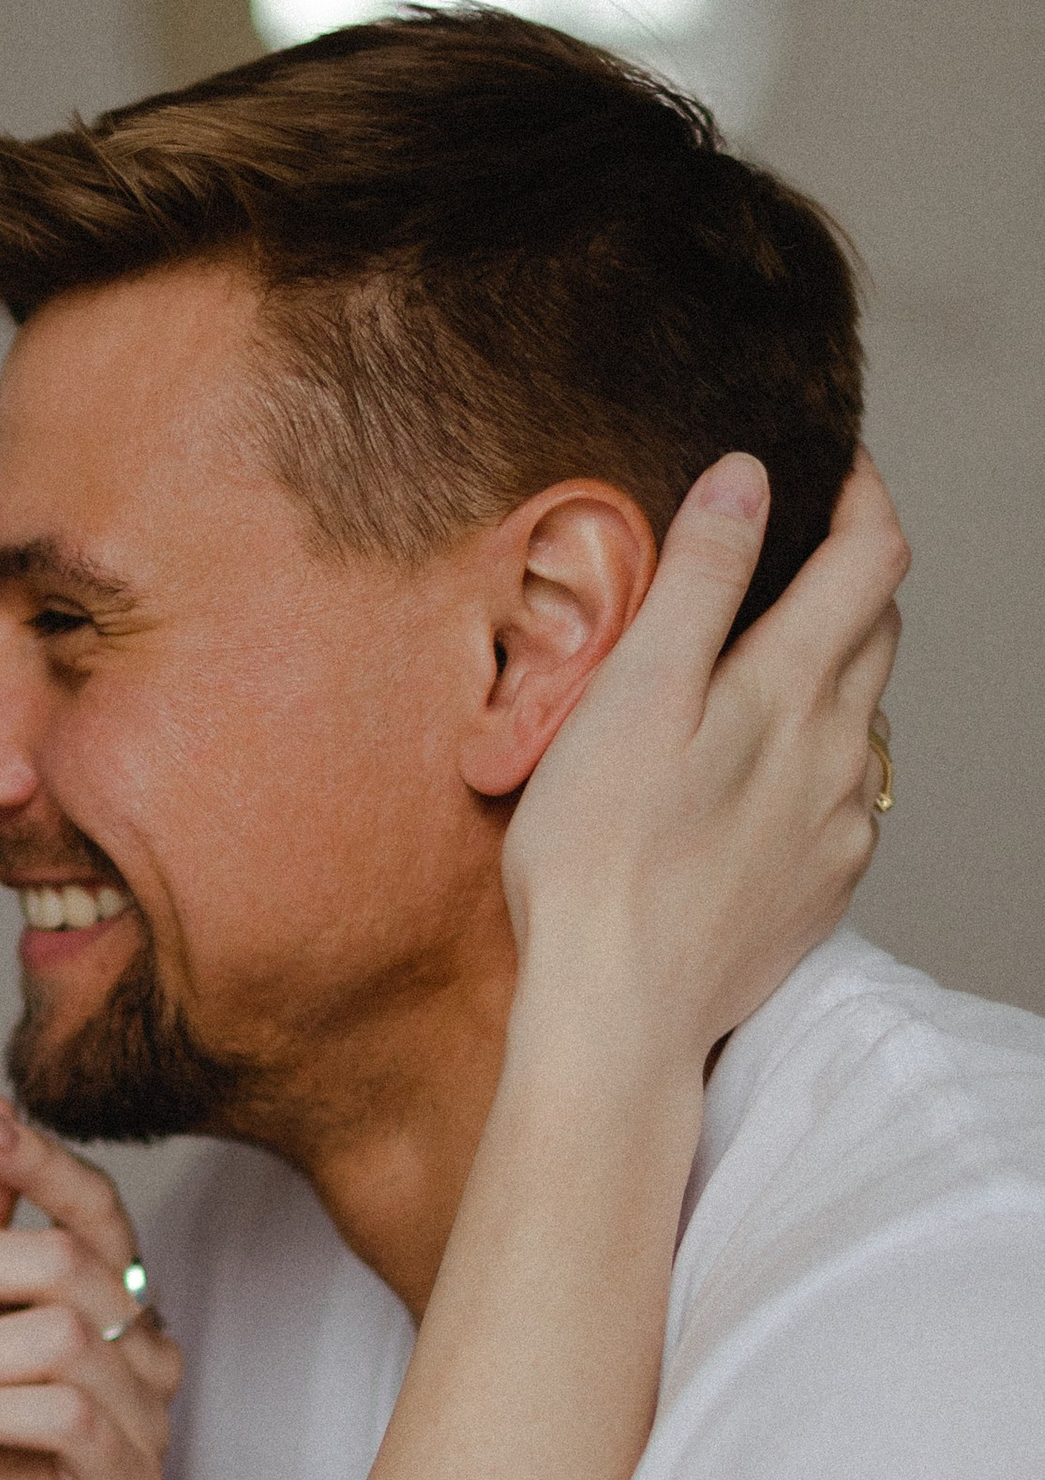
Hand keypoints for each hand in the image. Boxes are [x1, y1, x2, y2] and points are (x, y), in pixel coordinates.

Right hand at [505, 451, 904, 1070]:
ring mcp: (840, 821)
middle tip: (784, 555)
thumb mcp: (630, 694)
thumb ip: (698, 581)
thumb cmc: (600, 857)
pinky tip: (754, 776)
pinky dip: (816, 756)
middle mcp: (838, 749)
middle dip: (846, 574)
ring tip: (757, 665)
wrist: (620, 1011)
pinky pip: (845, 793)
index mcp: (790, 687)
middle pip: (879, 628)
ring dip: (832, 667)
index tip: (830, 468)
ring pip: (864, 711)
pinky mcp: (823, 882)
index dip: (861, 495)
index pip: (872, 556)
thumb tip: (747, 482)